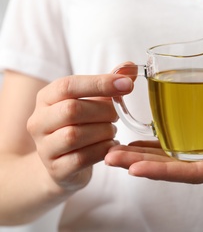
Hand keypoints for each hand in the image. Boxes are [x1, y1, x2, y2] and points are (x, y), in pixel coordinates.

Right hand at [27, 73, 133, 191]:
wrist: (62, 165)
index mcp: (46, 98)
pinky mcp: (56, 169)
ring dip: (104, 131)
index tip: (128, 85)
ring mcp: (44, 147)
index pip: (68, 85)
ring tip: (112, 130)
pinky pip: (83, 158)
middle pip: (72, 110)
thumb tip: (130, 66)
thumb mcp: (91, 101)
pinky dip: (103, 150)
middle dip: (103, 111)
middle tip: (117, 115)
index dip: (100, 83)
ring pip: (75, 135)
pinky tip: (111, 145)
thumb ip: (109, 84)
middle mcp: (39, 121)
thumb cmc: (80, 126)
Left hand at [105, 98, 202, 183]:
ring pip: (175, 161)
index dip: (163, 172)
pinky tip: (140, 143)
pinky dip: (159, 148)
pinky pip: (181, 150)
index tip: (134, 169)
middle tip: (111, 157)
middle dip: (143, 165)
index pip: (193, 174)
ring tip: (117, 152)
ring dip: (145, 157)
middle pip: (176, 169)